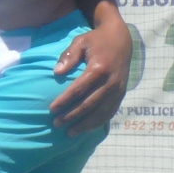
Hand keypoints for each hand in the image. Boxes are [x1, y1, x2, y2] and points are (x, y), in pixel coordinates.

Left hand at [50, 16, 130, 134]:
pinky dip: (98, 122)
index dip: (65, 101)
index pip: (79, 89)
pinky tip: (86, 129)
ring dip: (85, 125)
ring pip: (101, 112)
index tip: (52, 109)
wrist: (121, 40)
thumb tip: (57, 72)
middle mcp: (111, 81)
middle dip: (71, 116)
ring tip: (69, 132)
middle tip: (56, 124)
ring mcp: (118, 89)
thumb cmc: (96, 40)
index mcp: (99, 68)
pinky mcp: (122, 94)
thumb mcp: (81, 41)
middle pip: (89, 104)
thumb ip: (69, 55)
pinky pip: (110, 112)